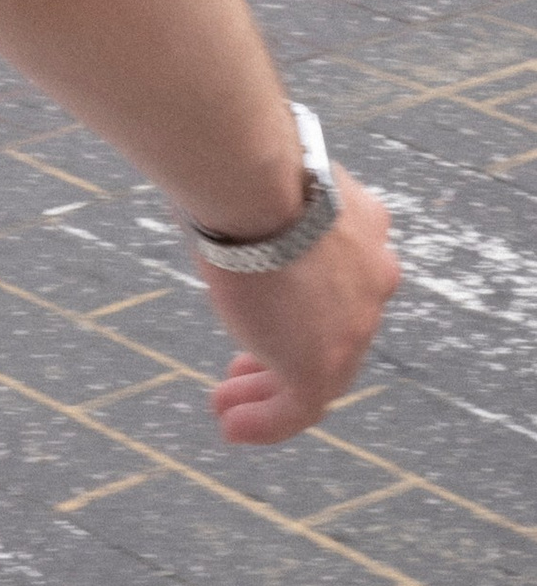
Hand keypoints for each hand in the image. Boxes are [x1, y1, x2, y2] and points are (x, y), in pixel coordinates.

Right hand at [202, 173, 399, 443]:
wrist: (255, 179)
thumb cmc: (241, 156)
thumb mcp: (266, 172)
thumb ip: (259, 189)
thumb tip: (212, 172)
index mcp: (365, 223)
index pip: (343, 270)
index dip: (304, 291)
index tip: (268, 300)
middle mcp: (373, 277)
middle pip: (334, 326)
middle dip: (288, 344)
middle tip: (245, 365)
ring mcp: (354, 327)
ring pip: (319, 372)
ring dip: (269, 389)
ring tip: (228, 405)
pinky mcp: (321, 367)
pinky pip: (298, 408)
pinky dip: (267, 423)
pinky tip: (233, 429)